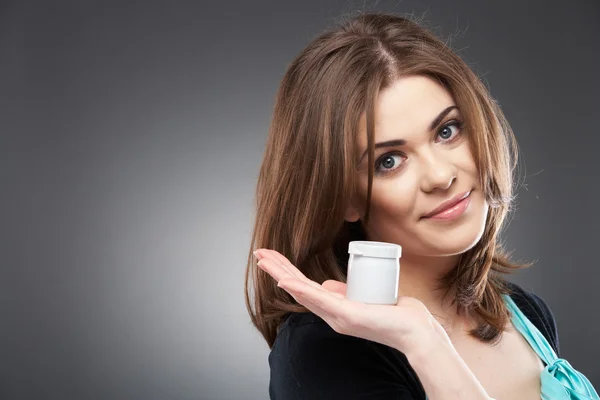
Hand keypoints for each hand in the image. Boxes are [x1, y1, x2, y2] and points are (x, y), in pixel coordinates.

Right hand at [254, 248, 443, 352]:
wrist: (414, 330)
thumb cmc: (393, 314)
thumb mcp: (362, 297)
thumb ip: (344, 291)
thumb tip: (328, 283)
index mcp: (333, 309)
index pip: (304, 286)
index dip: (286, 271)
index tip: (272, 257)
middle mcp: (330, 314)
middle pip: (297, 287)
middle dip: (276, 269)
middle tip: (258, 254)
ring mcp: (336, 316)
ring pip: (303, 291)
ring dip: (281, 274)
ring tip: (264, 260)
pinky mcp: (347, 315)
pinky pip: (319, 300)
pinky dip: (300, 290)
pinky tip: (285, 281)